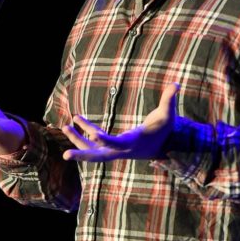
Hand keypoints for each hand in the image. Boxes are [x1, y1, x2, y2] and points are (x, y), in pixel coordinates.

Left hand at [62, 83, 178, 161]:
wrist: (163, 145)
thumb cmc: (164, 128)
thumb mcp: (168, 114)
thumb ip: (169, 99)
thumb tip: (176, 84)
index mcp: (133, 142)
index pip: (116, 144)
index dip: (105, 140)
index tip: (93, 134)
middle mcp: (121, 150)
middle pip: (99, 156)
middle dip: (82, 155)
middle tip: (65, 155)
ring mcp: (115, 150)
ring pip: (92, 149)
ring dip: (77, 140)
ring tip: (64, 126)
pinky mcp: (111, 146)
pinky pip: (94, 142)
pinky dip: (83, 133)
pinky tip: (75, 120)